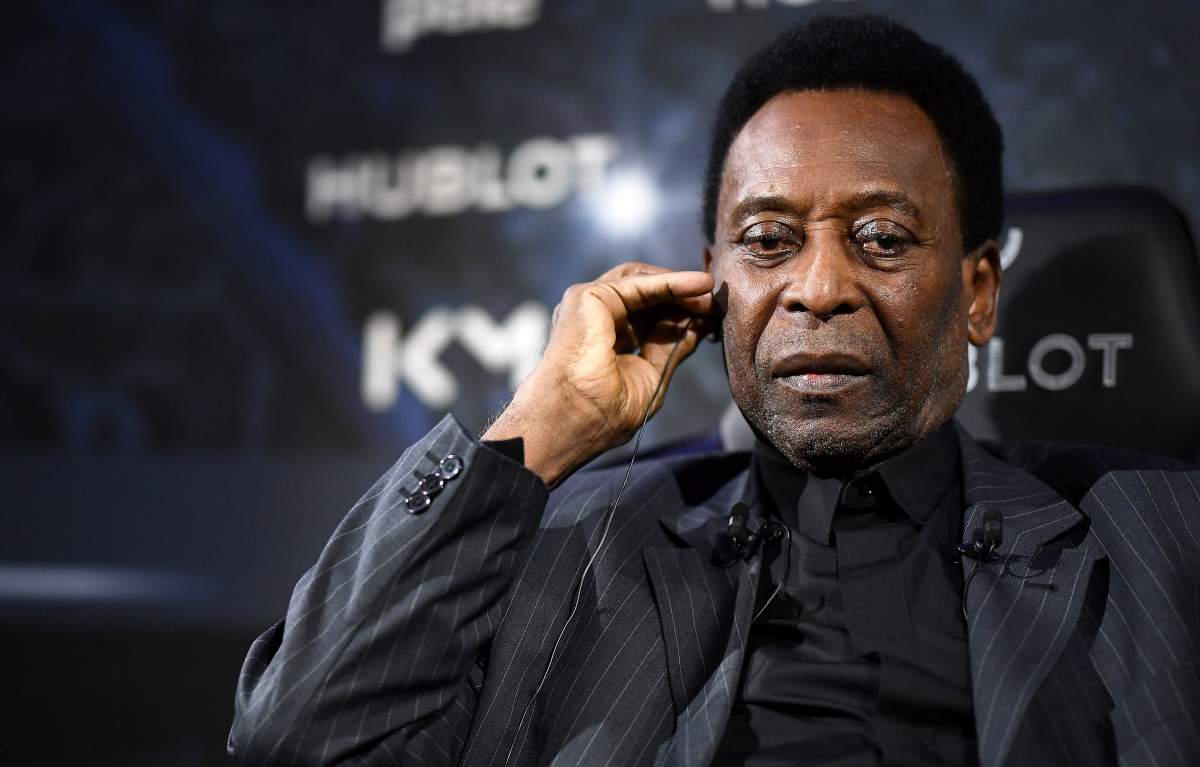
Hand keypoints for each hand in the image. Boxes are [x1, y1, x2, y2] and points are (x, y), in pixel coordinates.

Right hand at [483, 262, 714, 486]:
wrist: (570, 421)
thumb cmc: (599, 414)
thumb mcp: (650, 378)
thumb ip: (671, 350)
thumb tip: (697, 327)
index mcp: (607, 341)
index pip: (649, 317)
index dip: (680, 314)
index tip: (711, 317)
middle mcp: (596, 319)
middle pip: (647, 296)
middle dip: (684, 298)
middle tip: (714, 303)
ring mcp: (589, 306)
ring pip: (642, 282)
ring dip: (681, 286)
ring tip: (709, 294)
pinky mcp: (587, 296)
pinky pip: (639, 283)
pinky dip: (672, 281)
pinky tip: (698, 285)